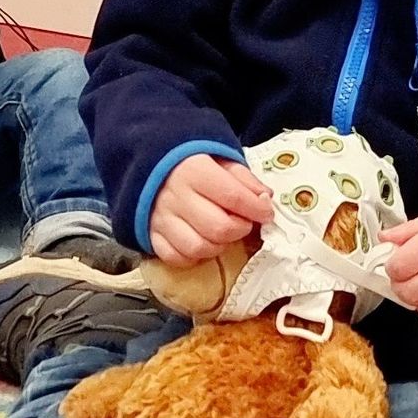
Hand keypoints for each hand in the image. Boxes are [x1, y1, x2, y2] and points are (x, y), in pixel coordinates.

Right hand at [147, 153, 273, 264]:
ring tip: (223, 234)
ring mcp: (161, 219)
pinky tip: (202, 242)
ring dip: (219, 246)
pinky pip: (177, 258)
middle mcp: (176, 196)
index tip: (266, 212)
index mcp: (194, 171)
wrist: (150, 165)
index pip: (233, 196)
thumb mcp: (220, 160)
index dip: (257, 208)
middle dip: (240, 229)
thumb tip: (265, 198)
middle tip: (244, 222)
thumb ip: (244, 178)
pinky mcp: (152, 236)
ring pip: (199, 247)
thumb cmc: (191, 164)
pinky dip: (193, 256)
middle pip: (219, 228)